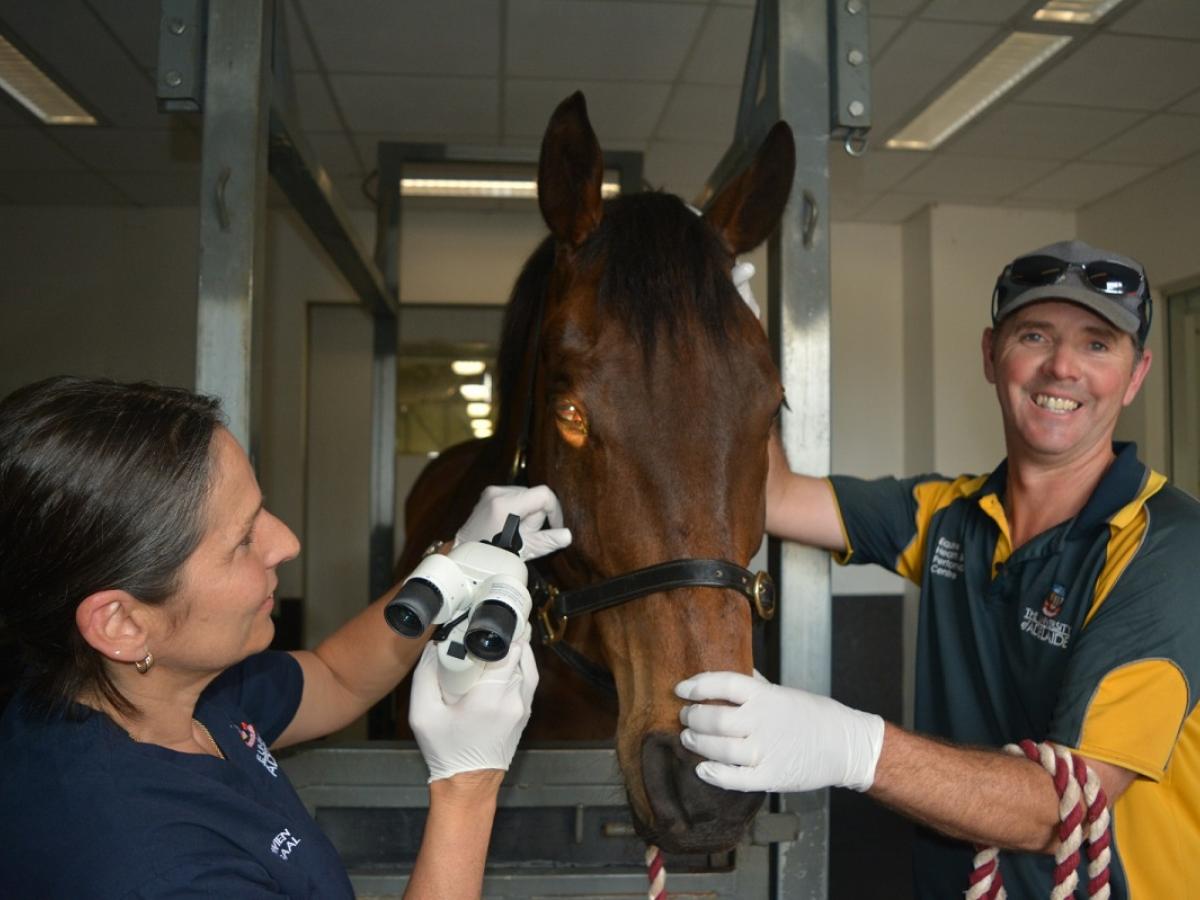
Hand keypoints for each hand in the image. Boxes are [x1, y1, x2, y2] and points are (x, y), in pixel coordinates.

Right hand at [409, 637, 537, 781]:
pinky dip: (521, 666)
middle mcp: (512, 701)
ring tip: (501, 639)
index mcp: (489, 698)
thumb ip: (424, 676)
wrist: (468, 785)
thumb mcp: (422, 715)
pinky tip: (506, 661)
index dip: (500, 633)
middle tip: (490, 628)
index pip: (509, 651)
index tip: (485, 624)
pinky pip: (529, 681)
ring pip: (529, 667)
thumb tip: (432, 647)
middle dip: (508, 638)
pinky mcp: (524, 714)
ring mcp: (522, 708)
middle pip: (521, 655)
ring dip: (518, 650)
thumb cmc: (446, 753)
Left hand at [455, 484, 571, 560]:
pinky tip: (510, 525)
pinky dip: (517, 508)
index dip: (555, 511)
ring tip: (517, 532)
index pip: (543, 495)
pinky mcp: (488, 494)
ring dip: (528, 511)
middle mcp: (497, 492)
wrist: (469, 555)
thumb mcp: (524, 550)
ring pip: (525, 495)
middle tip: (527, 535)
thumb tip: (567, 535)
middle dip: (537, 515)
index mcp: (506, 504)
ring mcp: (491, 491)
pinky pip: (513, 496)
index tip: (555, 526)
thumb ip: (547, 541)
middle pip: (534, 495)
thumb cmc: (495, 556)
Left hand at [675, 671, 883, 792]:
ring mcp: (766, 751)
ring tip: (688, 739)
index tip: (681, 689)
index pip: (724, 683)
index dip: (698, 686)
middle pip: (716, 718)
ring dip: (698, 743)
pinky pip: (735, 779)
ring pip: (720, 748)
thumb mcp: (784, 691)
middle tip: (685, 717)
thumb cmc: (815, 716)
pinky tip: (702, 769)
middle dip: (693, 718)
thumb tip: (731, 666)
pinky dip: (714, 775)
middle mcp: (763, 721)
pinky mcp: (770, 777)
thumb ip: (755, 683)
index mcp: (766, 696)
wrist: (846, 746)